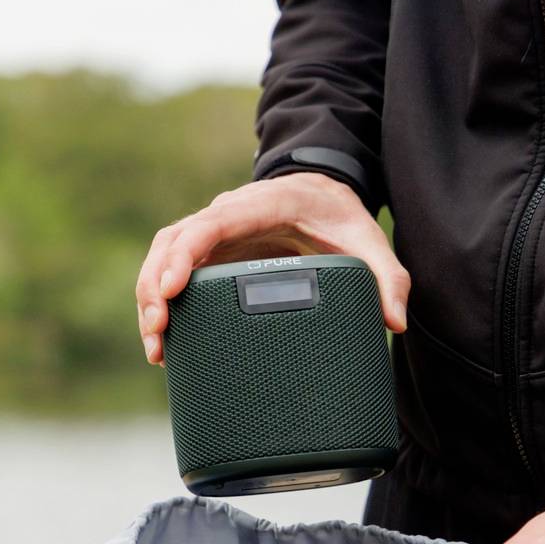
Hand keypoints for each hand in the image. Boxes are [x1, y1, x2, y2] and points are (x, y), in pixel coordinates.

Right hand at [135, 172, 409, 363]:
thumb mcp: (370, 242)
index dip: (185, 254)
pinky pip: (171, 271)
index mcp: (262, 205)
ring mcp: (213, 233)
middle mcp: (227, 214)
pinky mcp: (209, 254)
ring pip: (162, 256)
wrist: (324, 195)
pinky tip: (163, 343)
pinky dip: (160, 303)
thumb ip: (388, 278)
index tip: (172, 289)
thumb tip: (395, 323)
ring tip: (156, 348)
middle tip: (158, 331)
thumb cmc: (343, 218)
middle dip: (156, 285)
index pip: (211, 223)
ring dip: (149, 298)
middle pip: (173, 241)